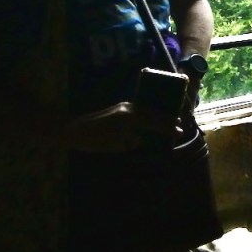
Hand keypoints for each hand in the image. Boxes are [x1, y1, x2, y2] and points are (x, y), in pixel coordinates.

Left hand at [62, 102, 181, 152]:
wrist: (72, 129)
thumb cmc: (93, 140)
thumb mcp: (116, 145)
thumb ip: (132, 142)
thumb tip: (141, 139)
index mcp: (131, 117)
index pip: (155, 122)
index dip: (168, 127)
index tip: (180, 132)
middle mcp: (130, 108)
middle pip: (154, 113)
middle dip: (167, 119)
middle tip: (179, 125)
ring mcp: (124, 106)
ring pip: (147, 110)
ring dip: (158, 116)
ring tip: (169, 122)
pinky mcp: (119, 109)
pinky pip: (140, 110)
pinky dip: (149, 115)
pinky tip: (152, 121)